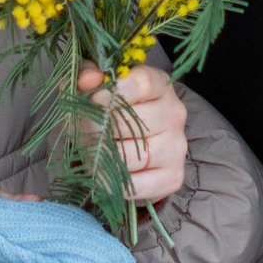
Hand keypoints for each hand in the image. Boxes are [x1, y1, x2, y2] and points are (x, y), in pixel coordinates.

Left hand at [78, 64, 187, 205]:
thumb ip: (85, 77)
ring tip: (93, 154)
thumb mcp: (92, 91)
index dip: (112, 92)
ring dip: (102, 159)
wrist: (121, 149)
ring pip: (130, 156)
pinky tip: (107, 173)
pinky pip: (135, 185)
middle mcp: (175, 113)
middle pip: (132, 122)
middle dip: (98, 130)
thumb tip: (88, 78)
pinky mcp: (173, 177)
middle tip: (85, 133)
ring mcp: (177, 147)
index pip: (142, 84)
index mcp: (159, 85)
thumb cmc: (106, 114)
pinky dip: (112, 183)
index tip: (93, 98)